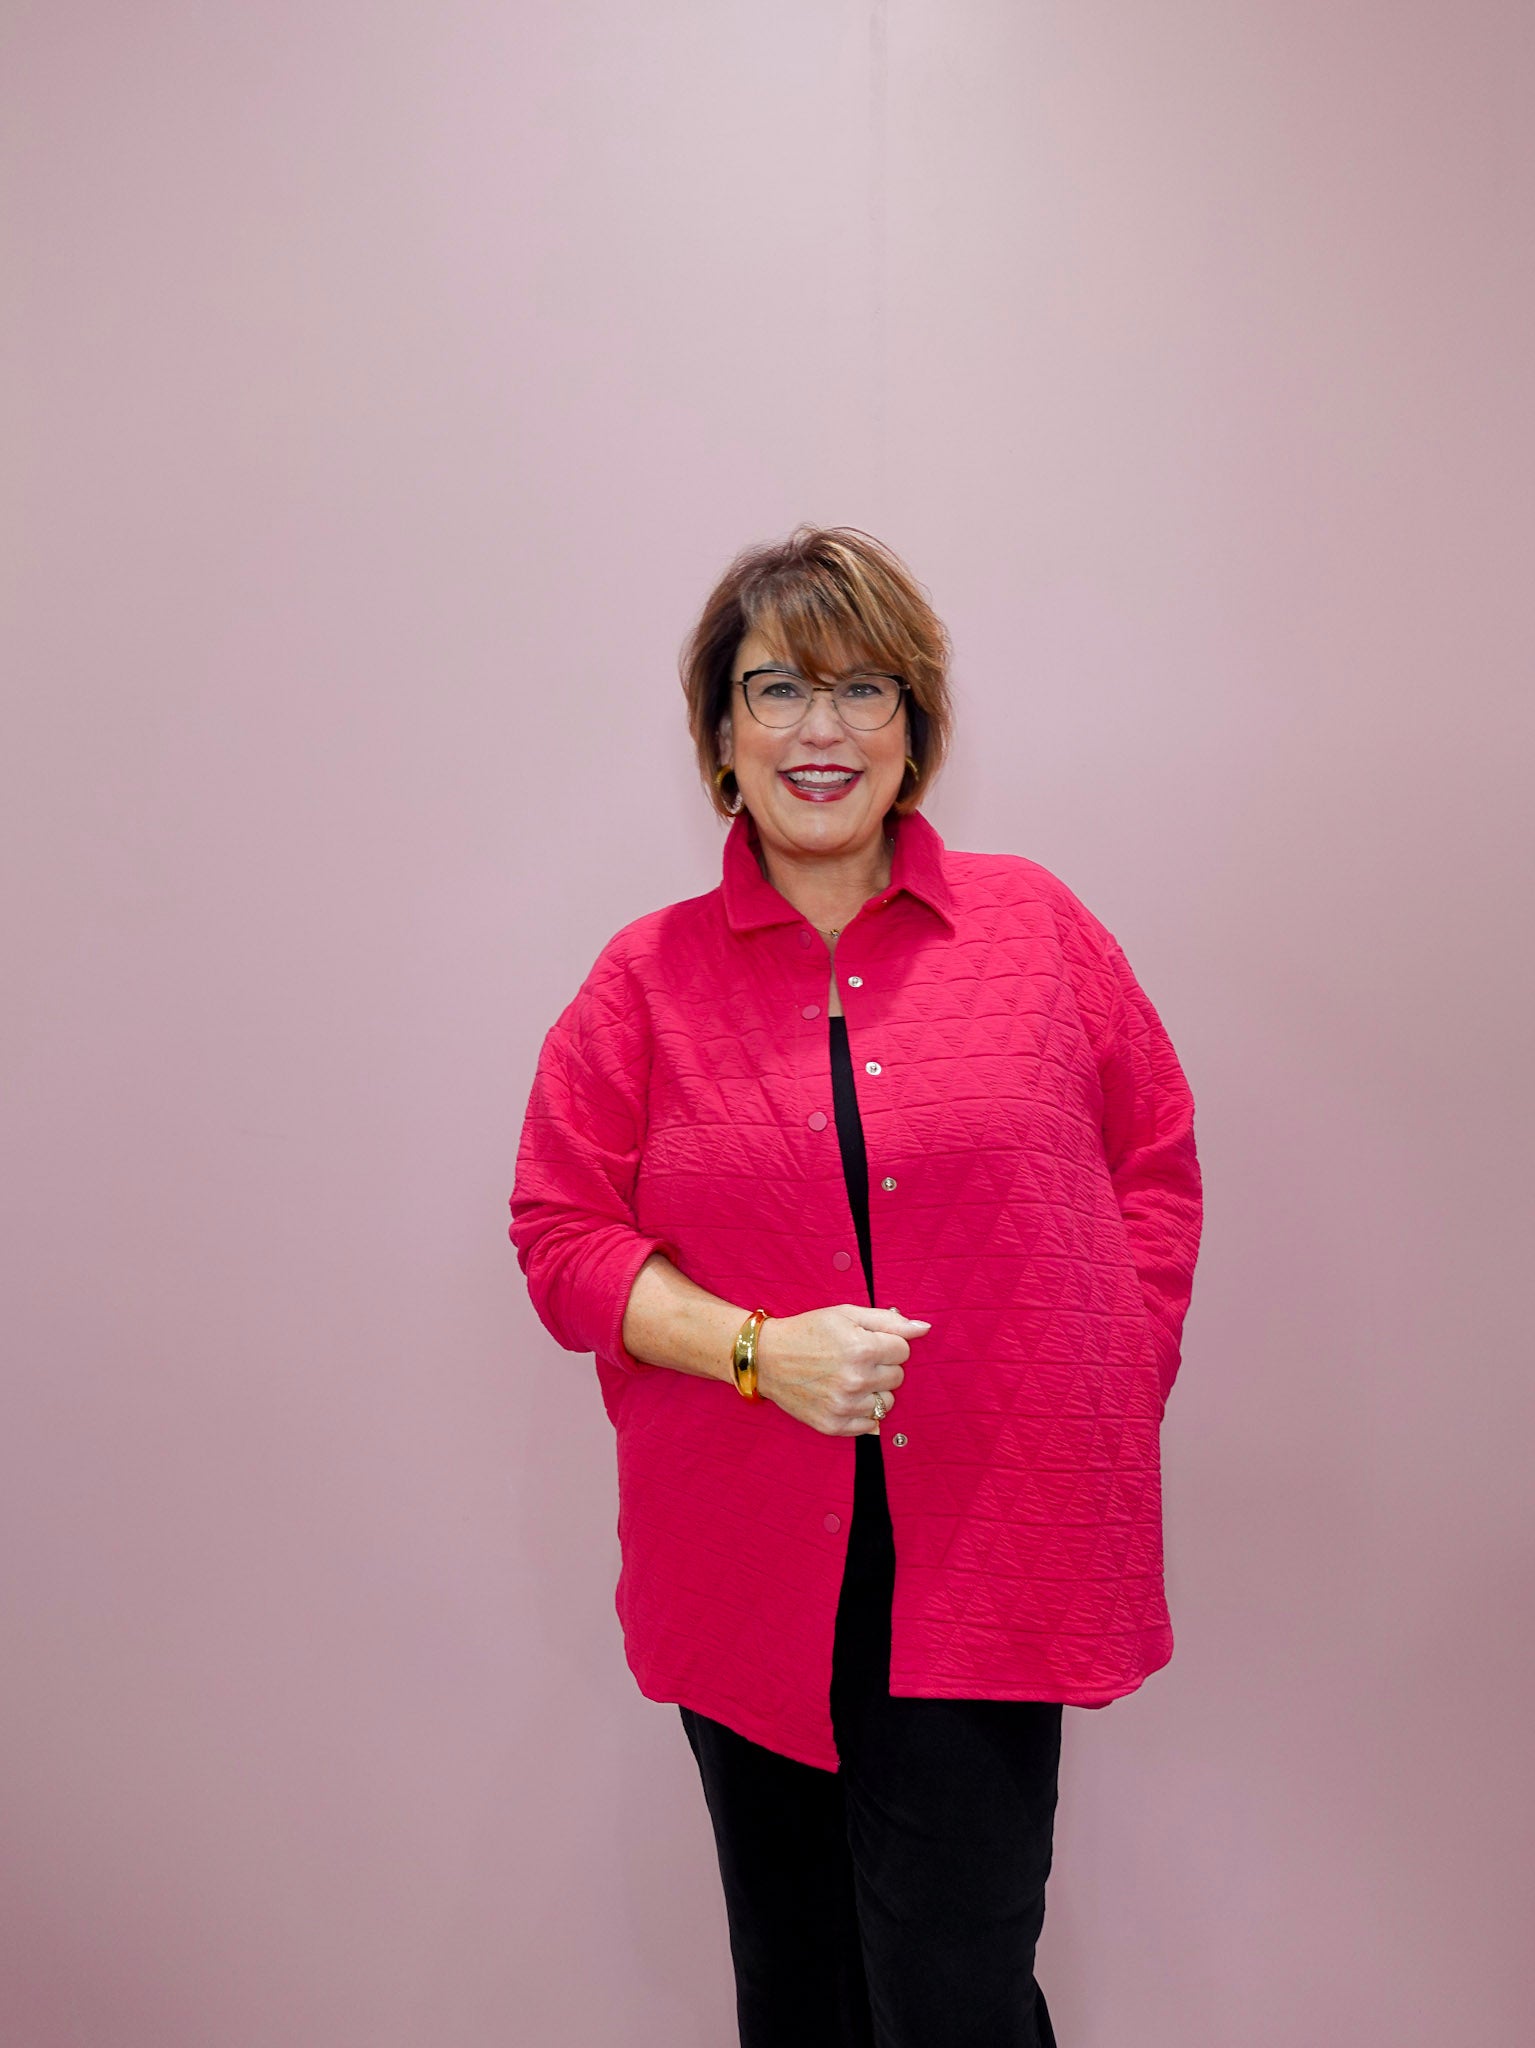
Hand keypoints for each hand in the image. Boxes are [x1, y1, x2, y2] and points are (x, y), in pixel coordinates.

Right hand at [752, 1305, 930, 1435]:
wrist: (766, 1358)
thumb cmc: (808, 1332)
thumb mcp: (846, 1314)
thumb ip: (889, 1320)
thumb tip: (924, 1328)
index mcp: (861, 1349)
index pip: (904, 1351)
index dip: (888, 1344)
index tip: (868, 1343)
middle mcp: (855, 1380)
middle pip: (898, 1377)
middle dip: (882, 1367)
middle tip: (856, 1359)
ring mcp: (844, 1406)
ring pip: (887, 1403)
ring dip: (875, 1391)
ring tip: (850, 1379)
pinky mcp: (834, 1426)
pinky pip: (871, 1425)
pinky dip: (863, 1413)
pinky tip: (845, 1397)